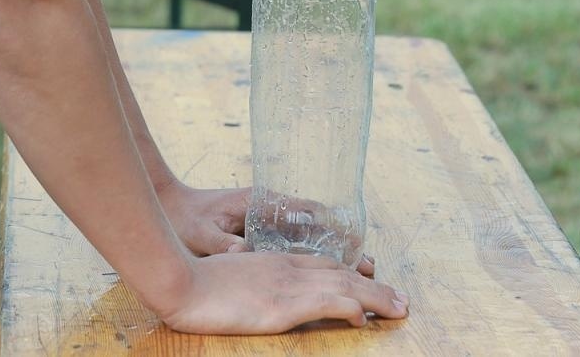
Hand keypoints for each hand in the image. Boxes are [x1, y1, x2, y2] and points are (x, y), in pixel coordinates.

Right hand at [148, 251, 406, 333]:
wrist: (178, 281)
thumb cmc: (193, 282)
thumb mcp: (229, 278)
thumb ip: (251, 283)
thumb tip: (264, 299)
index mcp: (276, 261)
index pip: (325, 264)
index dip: (351, 273)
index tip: (372, 280)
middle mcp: (288, 268)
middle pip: (342, 273)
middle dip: (375, 286)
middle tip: (401, 300)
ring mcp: (288, 284)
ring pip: (344, 285)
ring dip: (376, 296)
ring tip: (399, 308)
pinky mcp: (284, 303)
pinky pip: (328, 301)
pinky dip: (350, 308)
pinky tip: (364, 318)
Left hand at [158, 180, 377, 274]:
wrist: (171, 209)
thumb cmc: (187, 217)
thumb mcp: (202, 232)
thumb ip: (221, 243)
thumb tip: (241, 254)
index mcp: (265, 204)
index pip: (309, 211)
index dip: (335, 228)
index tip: (357, 245)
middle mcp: (275, 211)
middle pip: (319, 229)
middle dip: (346, 249)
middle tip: (372, 268)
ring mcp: (272, 224)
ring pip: (313, 241)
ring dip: (337, 258)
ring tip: (364, 275)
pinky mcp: (265, 238)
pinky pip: (299, 249)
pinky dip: (319, 262)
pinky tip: (332, 281)